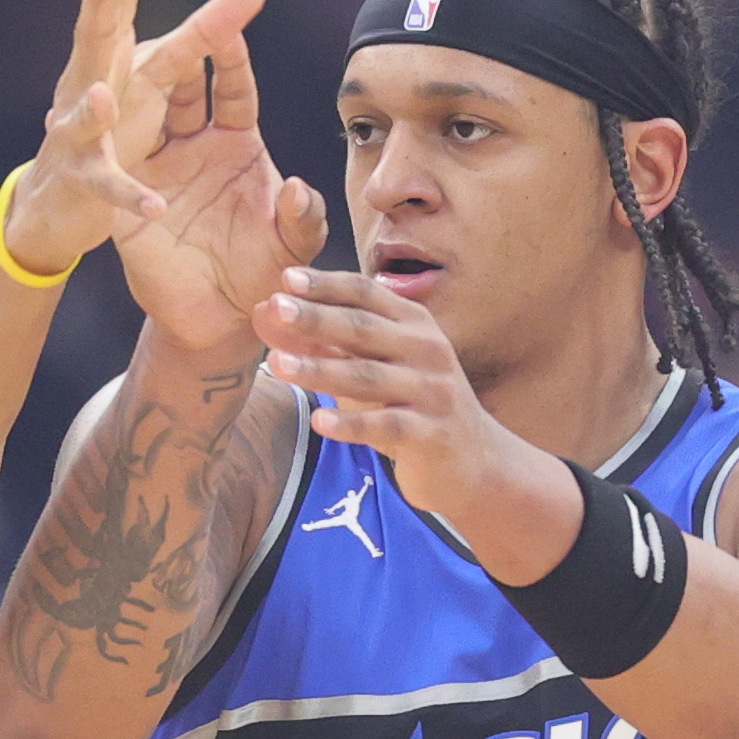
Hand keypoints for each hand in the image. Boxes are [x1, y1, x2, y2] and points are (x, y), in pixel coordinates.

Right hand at [2, 0, 170, 275]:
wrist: (64, 205)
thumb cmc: (117, 134)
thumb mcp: (161, 82)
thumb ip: (202, 37)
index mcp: (122, 58)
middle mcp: (100, 84)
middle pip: (101, 34)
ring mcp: (84, 131)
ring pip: (87, 112)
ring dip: (93, 105)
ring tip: (105, 95)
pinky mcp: (86, 182)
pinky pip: (111, 188)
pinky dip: (130, 195)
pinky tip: (152, 203)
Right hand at [109, 12, 327, 351]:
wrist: (221, 319)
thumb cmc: (263, 272)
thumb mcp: (292, 245)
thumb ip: (303, 217)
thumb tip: (295, 188)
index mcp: (236, 140)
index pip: (234, 87)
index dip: (231, 57)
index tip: (229, 25)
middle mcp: (192, 144)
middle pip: (183, 88)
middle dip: (179, 52)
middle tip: (172, 24)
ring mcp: (156, 169)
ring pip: (140, 116)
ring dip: (130, 88)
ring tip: (121, 63)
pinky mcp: (126, 203)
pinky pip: (115, 179)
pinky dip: (111, 160)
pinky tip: (92, 125)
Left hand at [251, 267, 577, 576]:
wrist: (475, 461)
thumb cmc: (411, 404)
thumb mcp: (370, 367)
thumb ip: (322, 341)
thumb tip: (264, 310)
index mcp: (414, 323)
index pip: (367, 294)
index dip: (327, 285)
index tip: (286, 278)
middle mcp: (427, 349)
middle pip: (364, 329)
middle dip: (317, 318)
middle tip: (277, 308)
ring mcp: (433, 391)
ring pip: (369, 377)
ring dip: (320, 369)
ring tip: (276, 364)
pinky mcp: (433, 434)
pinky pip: (388, 425)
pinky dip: (352, 424)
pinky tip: (319, 421)